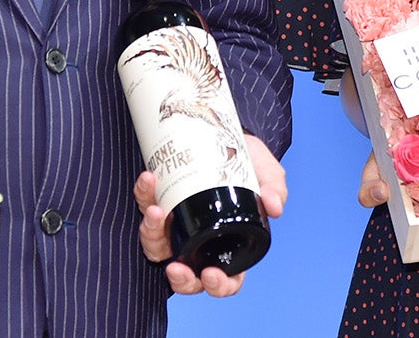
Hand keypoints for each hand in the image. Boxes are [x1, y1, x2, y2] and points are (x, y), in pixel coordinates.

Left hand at [135, 135, 286, 296]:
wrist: (226, 132)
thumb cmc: (249, 163)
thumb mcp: (268, 175)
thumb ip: (275, 190)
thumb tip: (274, 206)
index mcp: (229, 246)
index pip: (226, 280)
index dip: (218, 285)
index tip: (210, 274)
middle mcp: (199, 242)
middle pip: (187, 275)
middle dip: (179, 278)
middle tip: (175, 267)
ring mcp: (176, 226)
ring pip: (157, 247)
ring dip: (151, 234)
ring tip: (155, 210)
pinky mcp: (158, 202)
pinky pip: (144, 207)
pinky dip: (143, 195)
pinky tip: (149, 179)